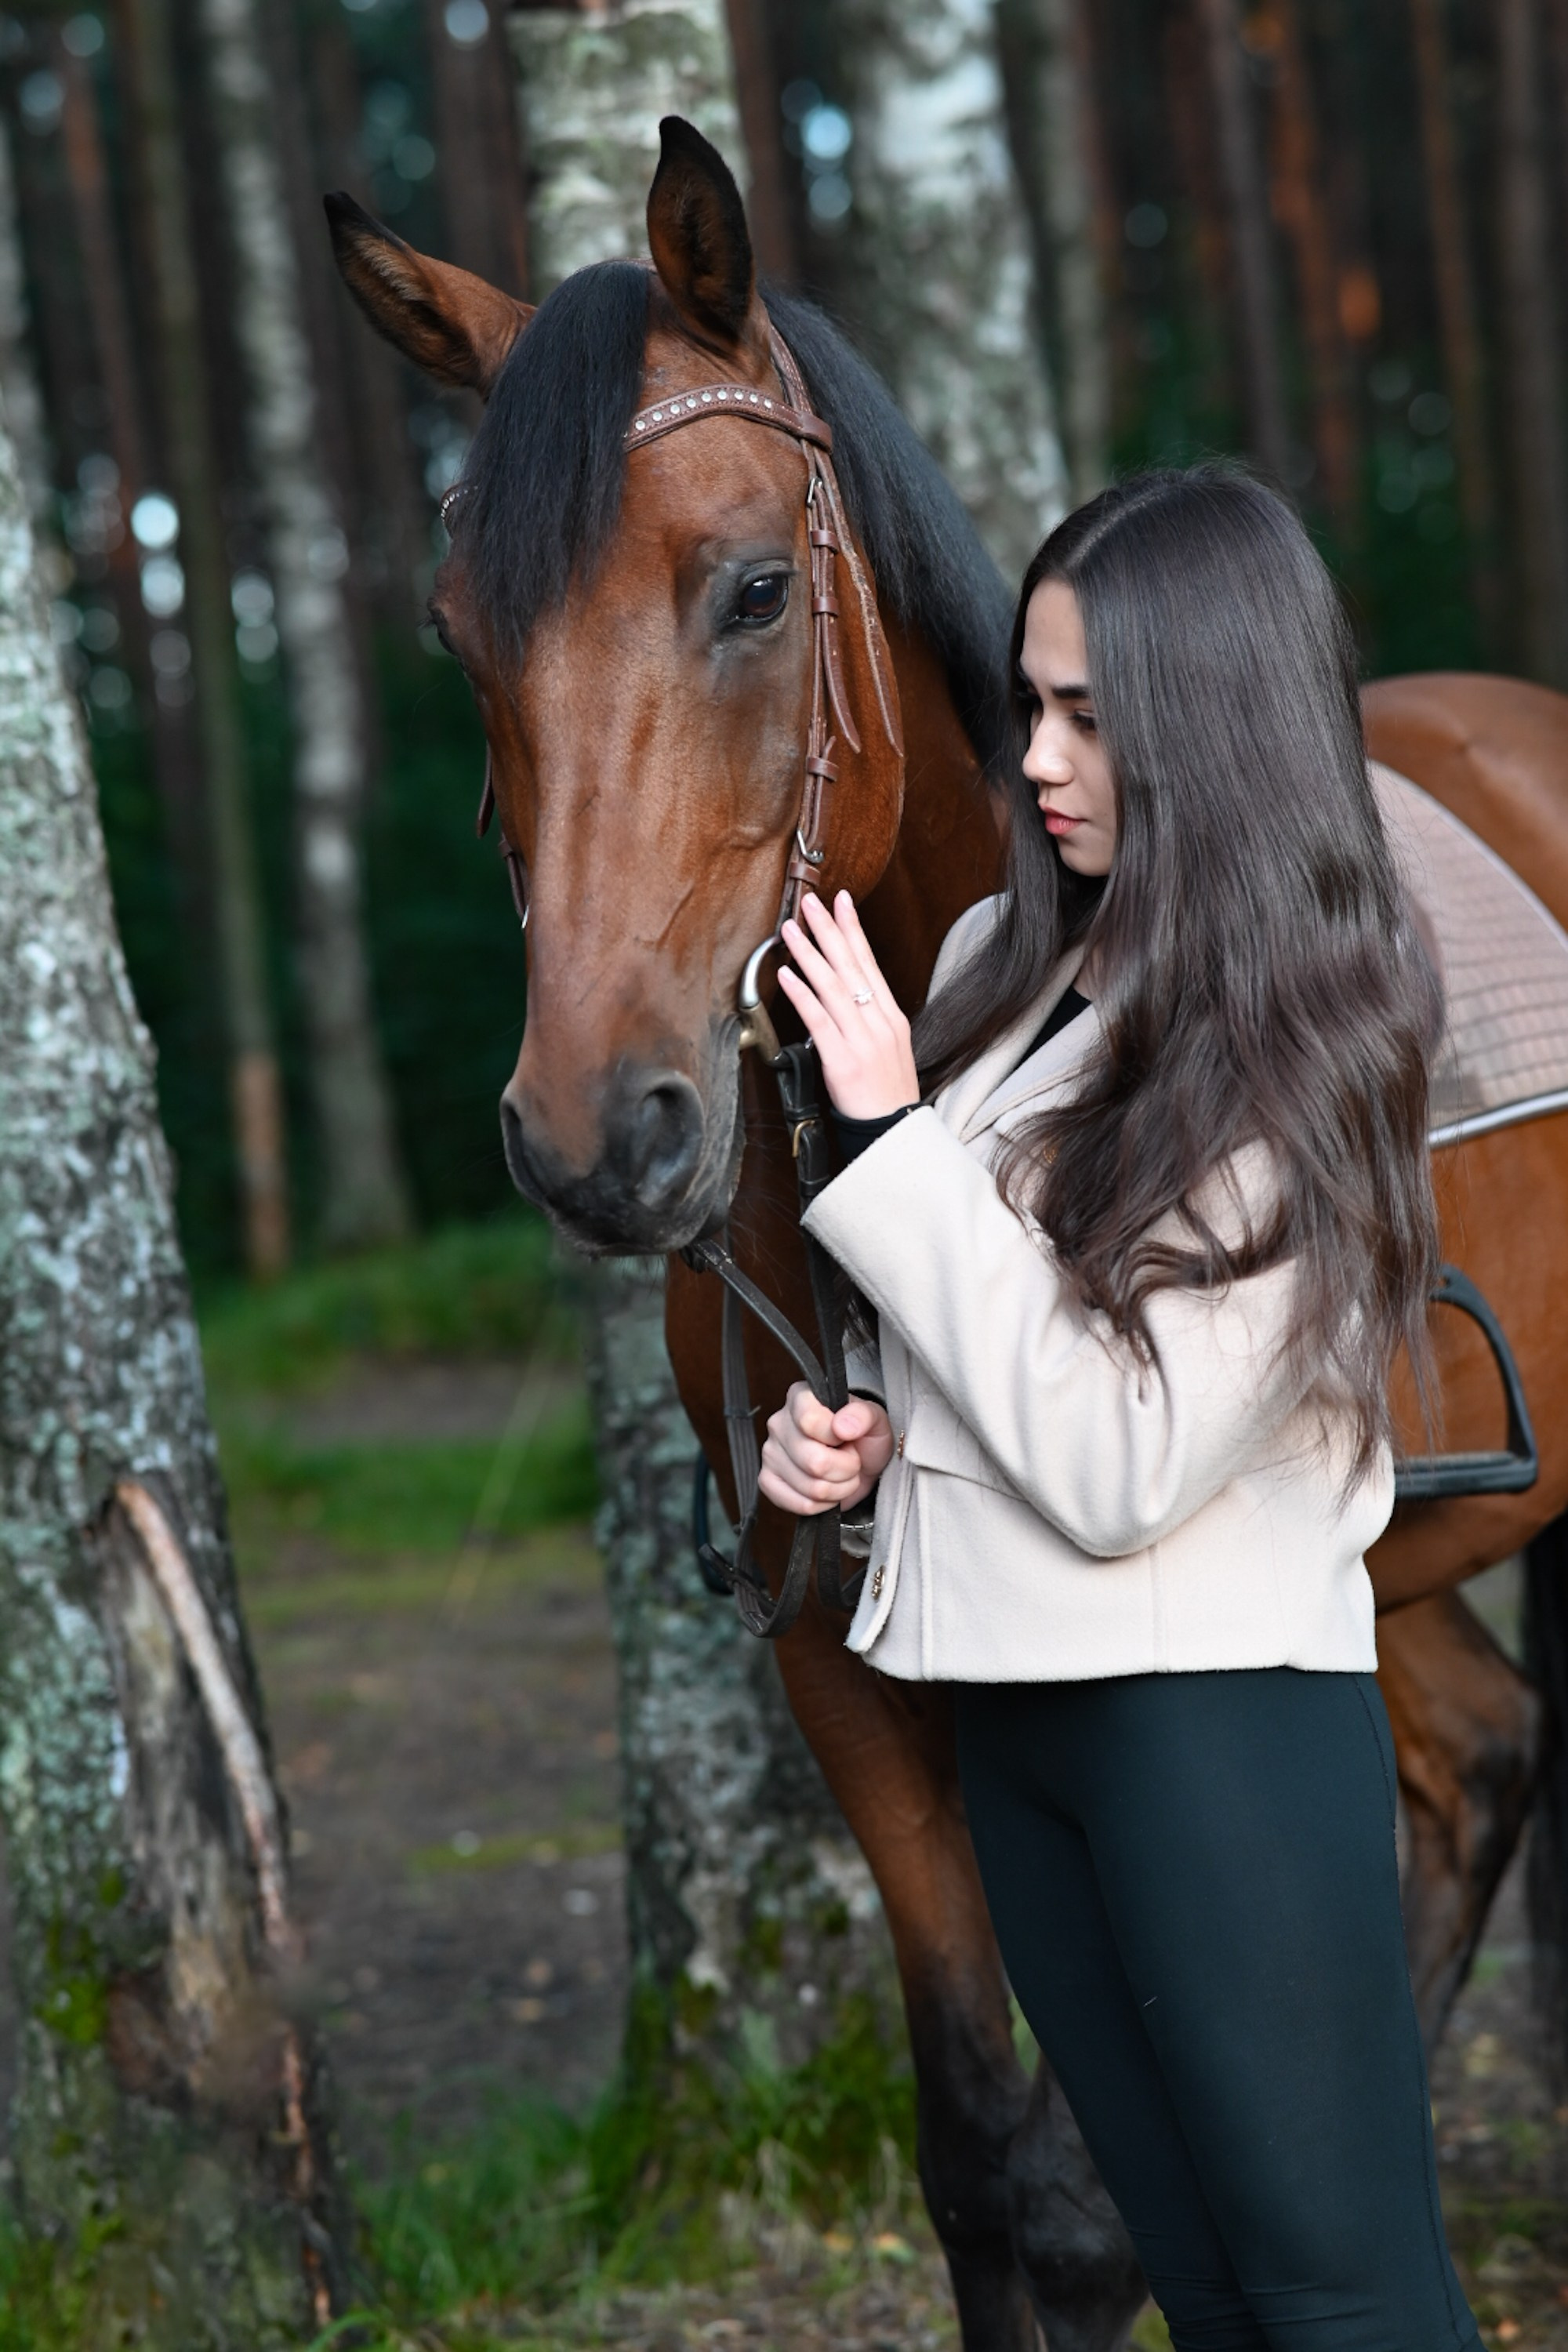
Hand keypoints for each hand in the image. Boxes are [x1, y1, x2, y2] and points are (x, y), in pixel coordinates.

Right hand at [759, 1382, 894, 1516]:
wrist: (860, 1462)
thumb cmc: (863, 1436)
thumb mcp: (875, 1419)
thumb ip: (862, 1415)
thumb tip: (842, 1426)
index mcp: (800, 1398)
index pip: (810, 1421)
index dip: (837, 1437)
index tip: (848, 1436)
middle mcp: (779, 1423)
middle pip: (814, 1462)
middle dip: (846, 1468)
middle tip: (851, 1459)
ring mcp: (770, 1454)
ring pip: (812, 1488)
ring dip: (839, 1488)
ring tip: (842, 1473)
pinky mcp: (768, 1481)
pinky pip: (800, 1505)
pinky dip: (823, 1504)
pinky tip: (828, 1489)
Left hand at [777, 891, 919, 1120]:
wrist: (893, 1131)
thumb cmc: (887, 1093)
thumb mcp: (889, 1047)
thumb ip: (868, 1019)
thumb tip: (842, 995)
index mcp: (891, 1016)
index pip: (869, 963)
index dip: (853, 929)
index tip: (841, 902)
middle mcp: (879, 1022)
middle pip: (851, 965)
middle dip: (829, 929)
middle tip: (810, 902)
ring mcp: (862, 1039)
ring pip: (833, 986)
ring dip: (809, 953)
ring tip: (790, 929)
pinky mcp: (843, 1060)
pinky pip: (819, 1020)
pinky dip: (802, 995)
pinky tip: (787, 976)